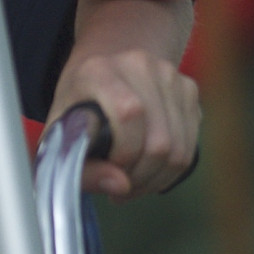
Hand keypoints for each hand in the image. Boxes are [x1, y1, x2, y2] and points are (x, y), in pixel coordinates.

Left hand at [51, 0, 199, 199]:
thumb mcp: (62, 134)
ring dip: (158, 177)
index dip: (125, 152)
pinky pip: (191, 144)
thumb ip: (81, 168)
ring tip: (134, 182)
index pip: (128, 114)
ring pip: (180, 149)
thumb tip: (120, 186)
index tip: (111, 167)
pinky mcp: (188, 89)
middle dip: (142, 176)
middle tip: (123, 188)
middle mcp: (137, 65)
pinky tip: (150, 168)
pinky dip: (171, 168)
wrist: (102, 71)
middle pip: (160, 140)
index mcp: (98, 70)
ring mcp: (168, 75)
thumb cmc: (79, 107)